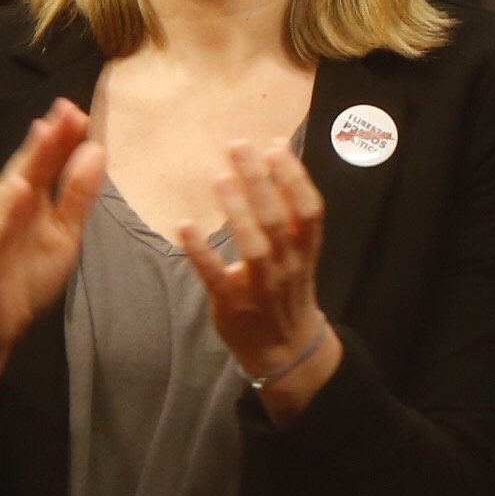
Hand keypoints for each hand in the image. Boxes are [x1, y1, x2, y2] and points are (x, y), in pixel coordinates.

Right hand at [0, 99, 105, 425]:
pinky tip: (19, 189)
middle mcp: (6, 207)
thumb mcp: (64, 232)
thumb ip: (78, 193)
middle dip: (46, 138)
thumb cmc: (24, 274)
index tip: (82, 110)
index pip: (46, 162)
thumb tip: (96, 150)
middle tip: (67, 108)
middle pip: (28, 167)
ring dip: (26, 161)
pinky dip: (7, 211)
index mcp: (28, 199)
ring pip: (11, 191)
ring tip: (45, 133)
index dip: (62, 137)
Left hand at [171, 136, 338, 418]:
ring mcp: (261, 286)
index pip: (309, 209)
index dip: (294, 177)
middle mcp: (289, 265)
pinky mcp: (232, 303)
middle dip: (260, 181)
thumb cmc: (286, 290)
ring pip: (256, 245)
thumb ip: (289, 215)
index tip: (274, 146)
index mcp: (305, 249)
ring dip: (238, 210)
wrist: (284, 349)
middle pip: (278, 219)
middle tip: (237, 146)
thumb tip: (272, 161)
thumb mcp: (299, 253)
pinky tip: (185, 225)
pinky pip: (216, 275)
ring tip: (220, 178)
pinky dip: (201, 250)